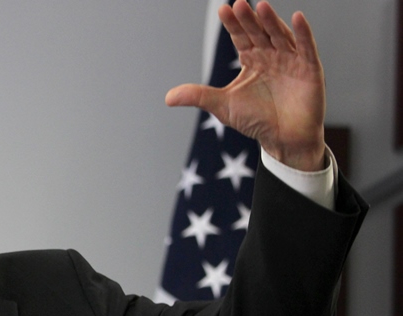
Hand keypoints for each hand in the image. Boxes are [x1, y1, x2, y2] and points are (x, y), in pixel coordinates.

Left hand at [165, 0, 325, 171]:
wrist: (284, 140)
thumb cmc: (256, 121)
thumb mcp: (223, 106)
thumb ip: (199, 96)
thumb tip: (167, 97)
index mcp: (252, 61)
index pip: (241, 38)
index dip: (233, 25)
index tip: (223, 10)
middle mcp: (272, 56)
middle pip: (259, 33)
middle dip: (249, 20)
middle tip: (238, 4)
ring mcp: (292, 61)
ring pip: (280, 36)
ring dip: (272, 22)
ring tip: (261, 6)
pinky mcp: (310, 70)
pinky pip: (307, 48)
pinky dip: (303, 34)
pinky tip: (297, 18)